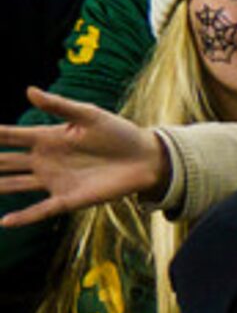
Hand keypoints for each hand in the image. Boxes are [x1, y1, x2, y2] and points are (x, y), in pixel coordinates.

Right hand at [0, 88, 169, 227]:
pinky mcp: (68, 198)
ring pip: (14, 185)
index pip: (8, 136)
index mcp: (46, 137)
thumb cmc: (119, 133)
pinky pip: (40, 210)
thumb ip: (59, 106)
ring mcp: (54, 180)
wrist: (146, 158)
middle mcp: (44, 160)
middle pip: (4, 162)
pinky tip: (4, 222)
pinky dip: (23, 216)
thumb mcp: (89, 115)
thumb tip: (29, 90)